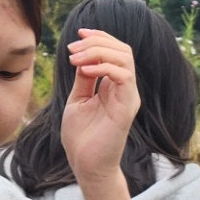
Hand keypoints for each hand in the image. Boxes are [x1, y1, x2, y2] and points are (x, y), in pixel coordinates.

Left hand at [60, 29, 140, 185]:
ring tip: (75, 58)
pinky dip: (104, 67)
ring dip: (98, 52)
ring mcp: (127, 97)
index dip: (99, 37)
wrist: (86, 165)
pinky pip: (123, 77)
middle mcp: (125, 89)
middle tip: (72, 49)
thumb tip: (82, 56)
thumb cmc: (82, 137)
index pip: (115, 50)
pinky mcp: (126, 108)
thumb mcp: (78, 99)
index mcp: (114, 85)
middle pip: (122, 49)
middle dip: (96, 42)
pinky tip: (85, 71)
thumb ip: (83, 78)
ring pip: (124, 58)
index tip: (79, 34)